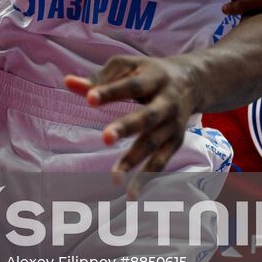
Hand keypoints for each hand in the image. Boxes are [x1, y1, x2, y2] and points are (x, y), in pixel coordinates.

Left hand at [64, 54, 199, 197]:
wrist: (194, 80)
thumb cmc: (148, 72)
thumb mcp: (127, 67)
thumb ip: (99, 78)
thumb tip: (68, 82)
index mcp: (155, 77)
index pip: (131, 85)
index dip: (110, 91)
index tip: (89, 99)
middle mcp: (168, 101)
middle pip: (148, 116)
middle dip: (127, 127)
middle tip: (105, 139)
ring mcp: (174, 123)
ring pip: (154, 143)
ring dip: (134, 160)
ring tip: (114, 178)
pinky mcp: (176, 140)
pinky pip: (161, 161)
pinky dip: (147, 177)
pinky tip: (131, 194)